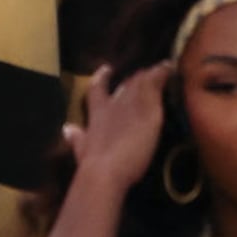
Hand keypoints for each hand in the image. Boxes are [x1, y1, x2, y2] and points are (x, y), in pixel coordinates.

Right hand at [73, 61, 173, 195]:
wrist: (105, 170)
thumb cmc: (92, 163)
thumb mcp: (81, 149)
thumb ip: (76, 138)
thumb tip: (66, 128)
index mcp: (97, 112)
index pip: (96, 88)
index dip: (102, 77)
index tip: (107, 68)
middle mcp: (114, 103)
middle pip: (125, 83)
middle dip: (135, 77)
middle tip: (145, 73)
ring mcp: (131, 104)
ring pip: (142, 81)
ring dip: (152, 74)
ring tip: (164, 66)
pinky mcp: (148, 111)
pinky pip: (156, 86)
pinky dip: (162, 76)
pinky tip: (169, 69)